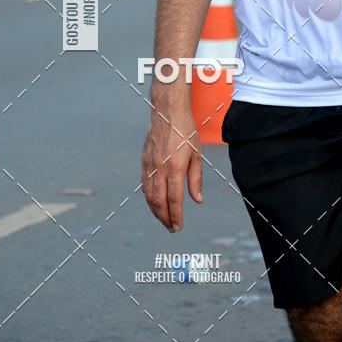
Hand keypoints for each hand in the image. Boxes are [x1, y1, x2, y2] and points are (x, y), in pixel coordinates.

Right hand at [141, 105, 202, 231]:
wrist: (167, 112)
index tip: (178, 227)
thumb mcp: (196, 154)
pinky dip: (148, 198)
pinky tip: (154, 203)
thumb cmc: (185, 132)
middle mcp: (160, 168)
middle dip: (164, 218)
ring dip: (155, 211)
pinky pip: (144, 185)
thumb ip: (195, 179)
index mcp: (175, 167)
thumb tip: (197, 200)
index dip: (176, 216)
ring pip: (149, 195)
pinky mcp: (144, 161)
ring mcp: (149, 165)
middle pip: (159, 201)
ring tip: (164, 220)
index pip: (174, 199)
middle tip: (171, 228)